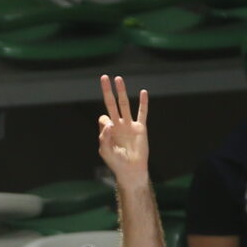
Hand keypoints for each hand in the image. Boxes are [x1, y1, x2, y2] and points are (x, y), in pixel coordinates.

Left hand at [97, 75, 150, 191]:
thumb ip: (104, 137)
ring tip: (118, 78)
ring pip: (125, 104)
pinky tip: (143, 92)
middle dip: (108, 91)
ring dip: (122, 91)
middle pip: (112, 104)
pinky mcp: (140, 128)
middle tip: (104, 77)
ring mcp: (129, 125)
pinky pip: (142, 113)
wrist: (131, 169)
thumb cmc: (116, 162)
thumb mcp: (105, 151)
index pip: (103, 118)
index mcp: (108, 130)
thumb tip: (108, 122)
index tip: (109, 131)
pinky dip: (143, 103)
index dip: (104, 122)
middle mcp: (118, 124)